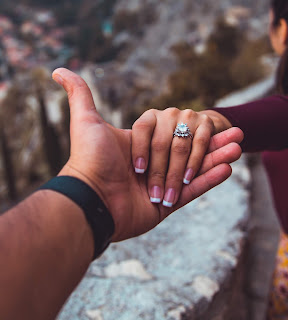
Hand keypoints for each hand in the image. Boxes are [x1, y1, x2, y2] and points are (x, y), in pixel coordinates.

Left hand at [53, 68, 242, 241]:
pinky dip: (210, 179)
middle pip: (187, 151)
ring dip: (217, 158)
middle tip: (236, 135)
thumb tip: (57, 67)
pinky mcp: (167, 205)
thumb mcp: (86, 120)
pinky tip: (228, 166)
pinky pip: (193, 191)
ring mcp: (160, 186)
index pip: (170, 135)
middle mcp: (151, 166)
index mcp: (140, 148)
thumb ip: (79, 93)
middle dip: (211, 144)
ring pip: (194, 169)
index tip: (208, 121)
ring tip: (238, 147)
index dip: (190, 130)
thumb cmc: (90, 158)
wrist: (92, 198)